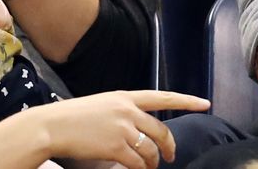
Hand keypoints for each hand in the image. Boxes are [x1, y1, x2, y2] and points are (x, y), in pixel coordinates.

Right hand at [39, 90, 209, 167]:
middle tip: (170, 157)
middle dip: (169, 146)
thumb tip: (138, 126)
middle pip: (160, 130)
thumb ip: (123, 111)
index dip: (186, 101)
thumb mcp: (102, 105)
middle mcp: (127, 110)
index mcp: (125, 96)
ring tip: (149, 168)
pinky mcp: (115, 147)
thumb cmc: (73, 117)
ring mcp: (122, 128)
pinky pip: (137, 162)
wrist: (51, 125)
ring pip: (150, 149)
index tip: (205, 103)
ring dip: (152, 162)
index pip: (163, 97)